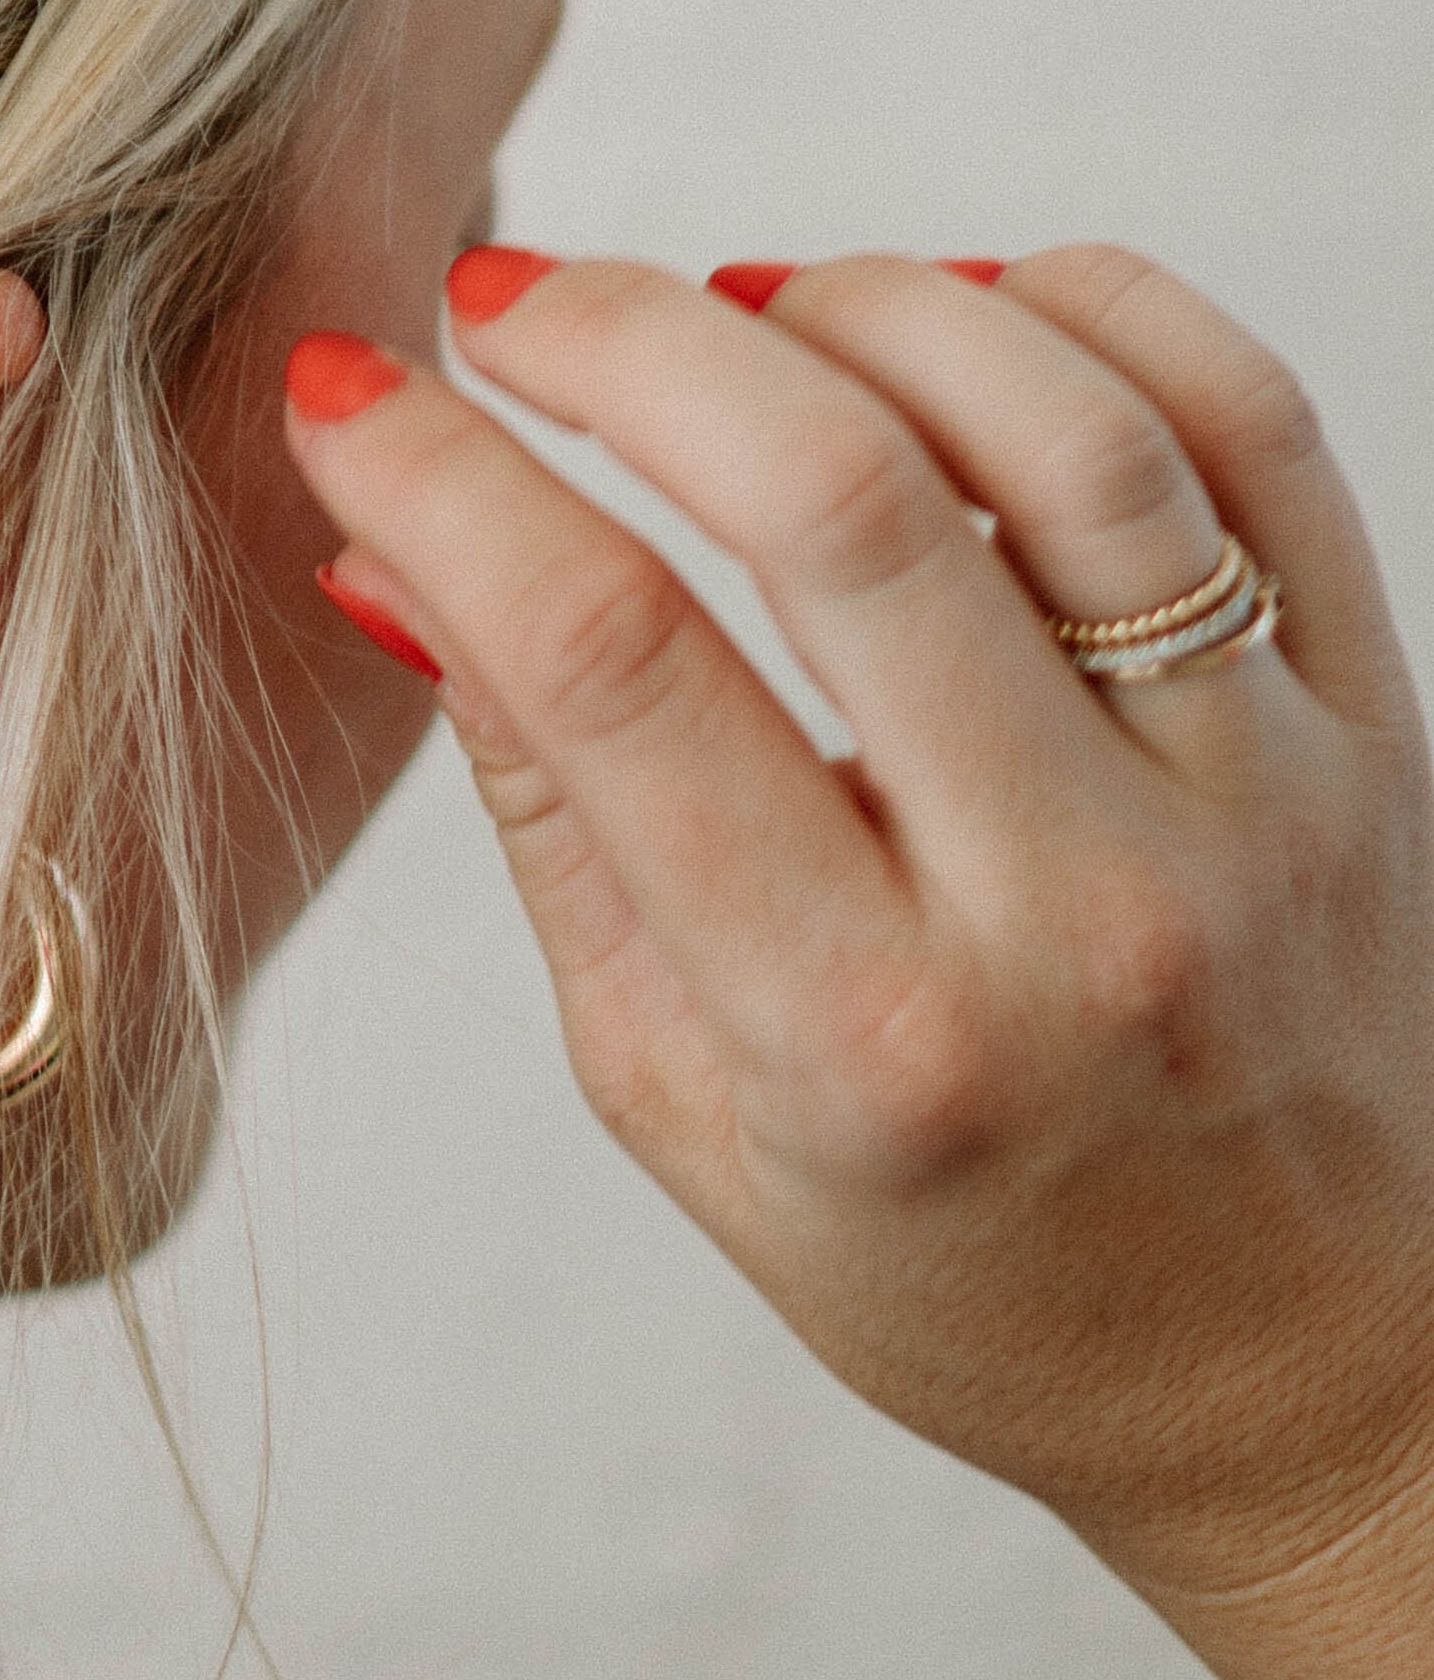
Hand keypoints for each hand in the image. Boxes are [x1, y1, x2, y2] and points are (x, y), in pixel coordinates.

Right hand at [283, 244, 1433, 1679]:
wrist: (1294, 1373)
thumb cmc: (953, 1251)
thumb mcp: (675, 1094)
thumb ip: (550, 816)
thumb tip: (389, 562)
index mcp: (864, 1041)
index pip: (614, 665)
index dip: (446, 486)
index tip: (347, 395)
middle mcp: (1080, 910)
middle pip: (839, 504)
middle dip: (621, 344)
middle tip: (504, 308)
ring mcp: (1254, 801)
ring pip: (1060, 432)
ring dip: (845, 307)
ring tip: (720, 308)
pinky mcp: (1369, 719)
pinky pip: (1253, 424)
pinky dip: (1080, 311)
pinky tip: (942, 319)